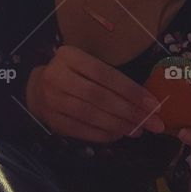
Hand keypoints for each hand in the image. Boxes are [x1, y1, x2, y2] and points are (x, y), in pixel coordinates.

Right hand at [25, 46, 165, 142]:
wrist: (36, 88)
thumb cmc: (71, 73)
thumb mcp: (85, 63)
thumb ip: (109, 77)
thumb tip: (145, 99)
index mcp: (69, 56)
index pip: (104, 74)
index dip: (131, 90)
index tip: (154, 104)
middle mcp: (57, 77)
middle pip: (99, 97)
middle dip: (130, 111)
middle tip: (153, 123)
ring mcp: (52, 100)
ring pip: (91, 115)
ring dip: (119, 124)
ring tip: (139, 129)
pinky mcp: (53, 121)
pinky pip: (82, 130)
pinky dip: (104, 134)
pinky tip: (119, 134)